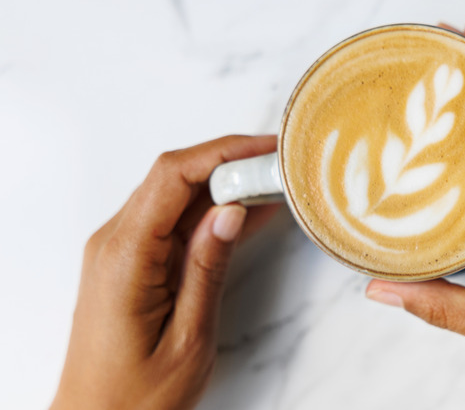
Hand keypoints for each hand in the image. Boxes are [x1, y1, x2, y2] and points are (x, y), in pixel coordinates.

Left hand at [51, 136, 278, 409]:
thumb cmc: (136, 396)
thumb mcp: (187, 337)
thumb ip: (207, 267)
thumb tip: (231, 210)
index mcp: (125, 257)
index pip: (172, 177)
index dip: (222, 152)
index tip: (265, 148)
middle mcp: (115, 243)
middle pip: (174, 178)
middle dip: (229, 162)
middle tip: (279, 165)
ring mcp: (122, 250)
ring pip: (176, 196)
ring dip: (223, 185)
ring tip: (272, 184)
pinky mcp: (133, 262)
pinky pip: (174, 222)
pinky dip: (211, 212)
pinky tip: (248, 212)